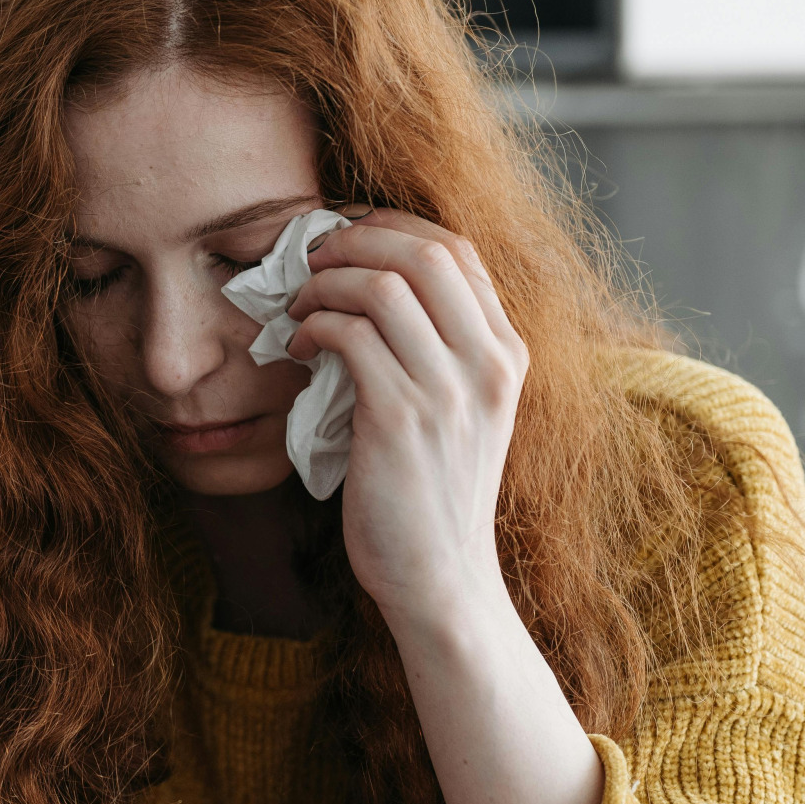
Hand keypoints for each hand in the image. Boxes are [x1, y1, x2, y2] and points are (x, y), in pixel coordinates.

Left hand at [285, 209, 528, 627]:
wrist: (439, 576)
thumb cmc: (432, 492)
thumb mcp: (459, 411)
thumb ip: (436, 350)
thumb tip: (368, 287)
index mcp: (507, 353)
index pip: (459, 250)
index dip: (393, 228)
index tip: (345, 235)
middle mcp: (488, 363)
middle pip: (424, 252)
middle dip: (354, 241)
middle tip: (309, 259)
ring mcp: (449, 390)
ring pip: (381, 286)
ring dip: (324, 284)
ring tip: (298, 307)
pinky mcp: (400, 418)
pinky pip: (349, 336)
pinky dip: (312, 327)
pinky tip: (297, 348)